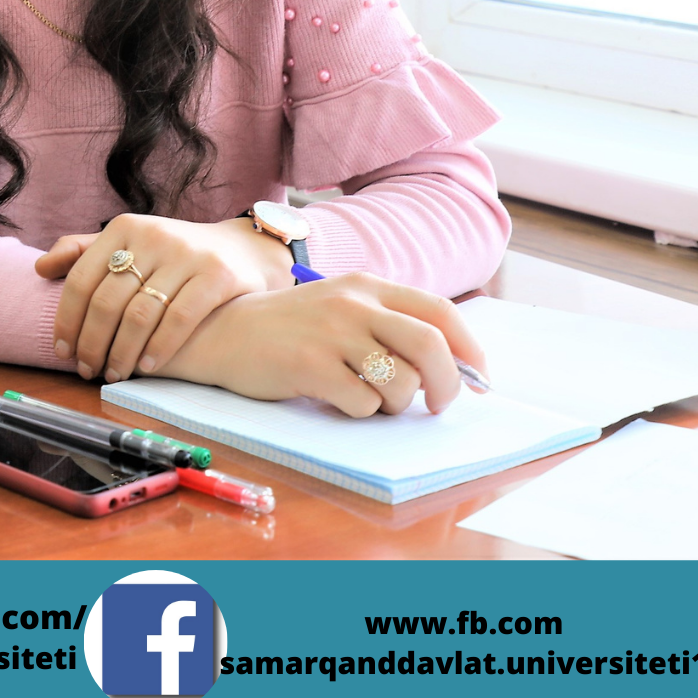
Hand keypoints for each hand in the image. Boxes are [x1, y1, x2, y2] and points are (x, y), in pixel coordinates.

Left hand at [36, 213, 293, 381]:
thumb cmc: (173, 255)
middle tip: (86, 370)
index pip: (82, 279)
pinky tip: (147, 368)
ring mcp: (186, 254)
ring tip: (113, 373)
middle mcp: (153, 236)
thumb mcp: (129, 243)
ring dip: (122, 352)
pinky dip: (158, 348)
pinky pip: (179, 319)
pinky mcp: (217, 274)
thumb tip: (41, 269)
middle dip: (91, 342)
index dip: (66, 319)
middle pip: (107, 301)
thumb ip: (84, 252)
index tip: (61, 351)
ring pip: (140, 314)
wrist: (243, 250)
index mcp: (123, 227)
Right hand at [159, 273, 486, 416]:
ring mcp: (332, 334)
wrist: (220, 331)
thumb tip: (449, 368)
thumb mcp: (340, 308)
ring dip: (396, 403)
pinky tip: (337, 398)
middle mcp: (354, 304)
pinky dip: (361, 411)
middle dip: (446, 385)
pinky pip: (362, 403)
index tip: (477, 379)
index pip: (440, 313)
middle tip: (436, 404)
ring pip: (400, 382)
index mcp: (367, 286)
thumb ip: (386, 325)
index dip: (470, 350)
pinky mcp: (310, 366)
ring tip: (372, 399)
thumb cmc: (287, 327)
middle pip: (430, 347)